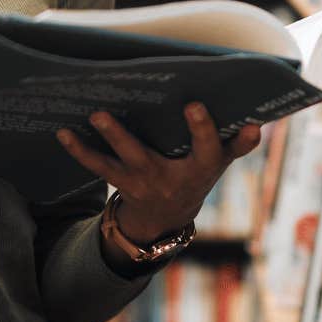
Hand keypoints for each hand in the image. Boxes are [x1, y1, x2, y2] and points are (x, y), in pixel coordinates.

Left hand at [55, 101, 262, 244]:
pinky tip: (63, 132)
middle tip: (130, 110)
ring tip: (94, 115)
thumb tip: (258, 123)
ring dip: (107, 138)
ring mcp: (142, 181)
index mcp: (201, 168)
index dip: (203, 129)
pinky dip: (80, 150)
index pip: (208, 149)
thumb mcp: (221, 162)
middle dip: (132, 136)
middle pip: (152, 157)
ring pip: (119, 162)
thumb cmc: (197, 174)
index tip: (196, 105)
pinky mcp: (121, 181)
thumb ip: (239, 144)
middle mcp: (170, 177)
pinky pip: (98, 166)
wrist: (167, 217)